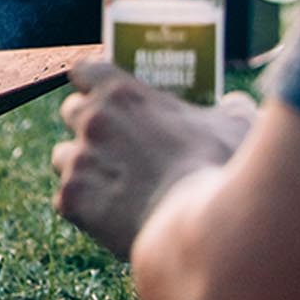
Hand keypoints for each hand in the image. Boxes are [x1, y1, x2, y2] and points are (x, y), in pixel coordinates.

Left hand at [52, 60, 256, 259]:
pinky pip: (67, 198)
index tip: (105, 94)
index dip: (93, 83)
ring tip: (113, 184)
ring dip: (82, 165)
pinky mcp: (72, 200)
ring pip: (64, 155)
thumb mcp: (236, 127)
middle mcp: (92, 121)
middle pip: (72, 111)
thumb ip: (230, 109)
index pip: (86, 71)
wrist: (204, 227)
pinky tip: (111, 217)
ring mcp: (79, 160)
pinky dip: (86, 207)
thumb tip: (236, 104)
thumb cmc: (221, 169)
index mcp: (123, 94)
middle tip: (116, 144)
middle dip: (88, 124)